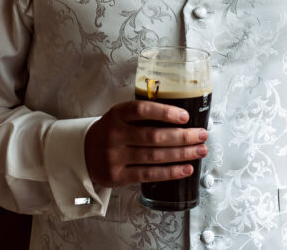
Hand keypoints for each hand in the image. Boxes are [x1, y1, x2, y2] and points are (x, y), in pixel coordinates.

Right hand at [84, 100, 208, 187]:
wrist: (83, 153)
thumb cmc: (113, 131)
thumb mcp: (121, 116)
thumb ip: (144, 115)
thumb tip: (183, 119)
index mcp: (117, 114)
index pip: (142, 110)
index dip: (165, 112)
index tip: (186, 116)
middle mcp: (114, 135)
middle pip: (154, 136)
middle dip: (183, 136)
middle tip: (202, 135)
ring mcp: (115, 157)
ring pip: (154, 156)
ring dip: (182, 154)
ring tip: (200, 151)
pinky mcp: (117, 176)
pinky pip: (148, 175)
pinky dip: (170, 172)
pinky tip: (186, 168)